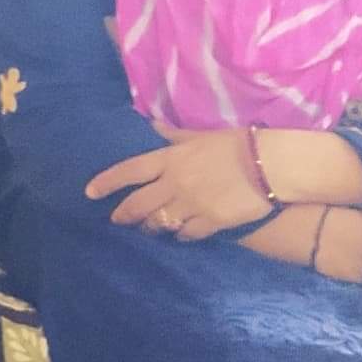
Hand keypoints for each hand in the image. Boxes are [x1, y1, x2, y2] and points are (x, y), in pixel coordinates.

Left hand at [87, 127, 273, 240]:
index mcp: (170, 159)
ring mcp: (191, 206)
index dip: (106, 182)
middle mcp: (175, 184)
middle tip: (117, 220)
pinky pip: (186, 235)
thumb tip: (154, 126)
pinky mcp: (211, 223)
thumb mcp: (202, 135)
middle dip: (123, 215)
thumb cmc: (238, 144)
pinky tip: (180, 235)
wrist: (271, 166)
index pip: (128, 171)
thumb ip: (175, 136)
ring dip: (150, 227)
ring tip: (148, 229)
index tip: (89, 193)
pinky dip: (181, 236)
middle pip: (137, 205)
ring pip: (159, 223)